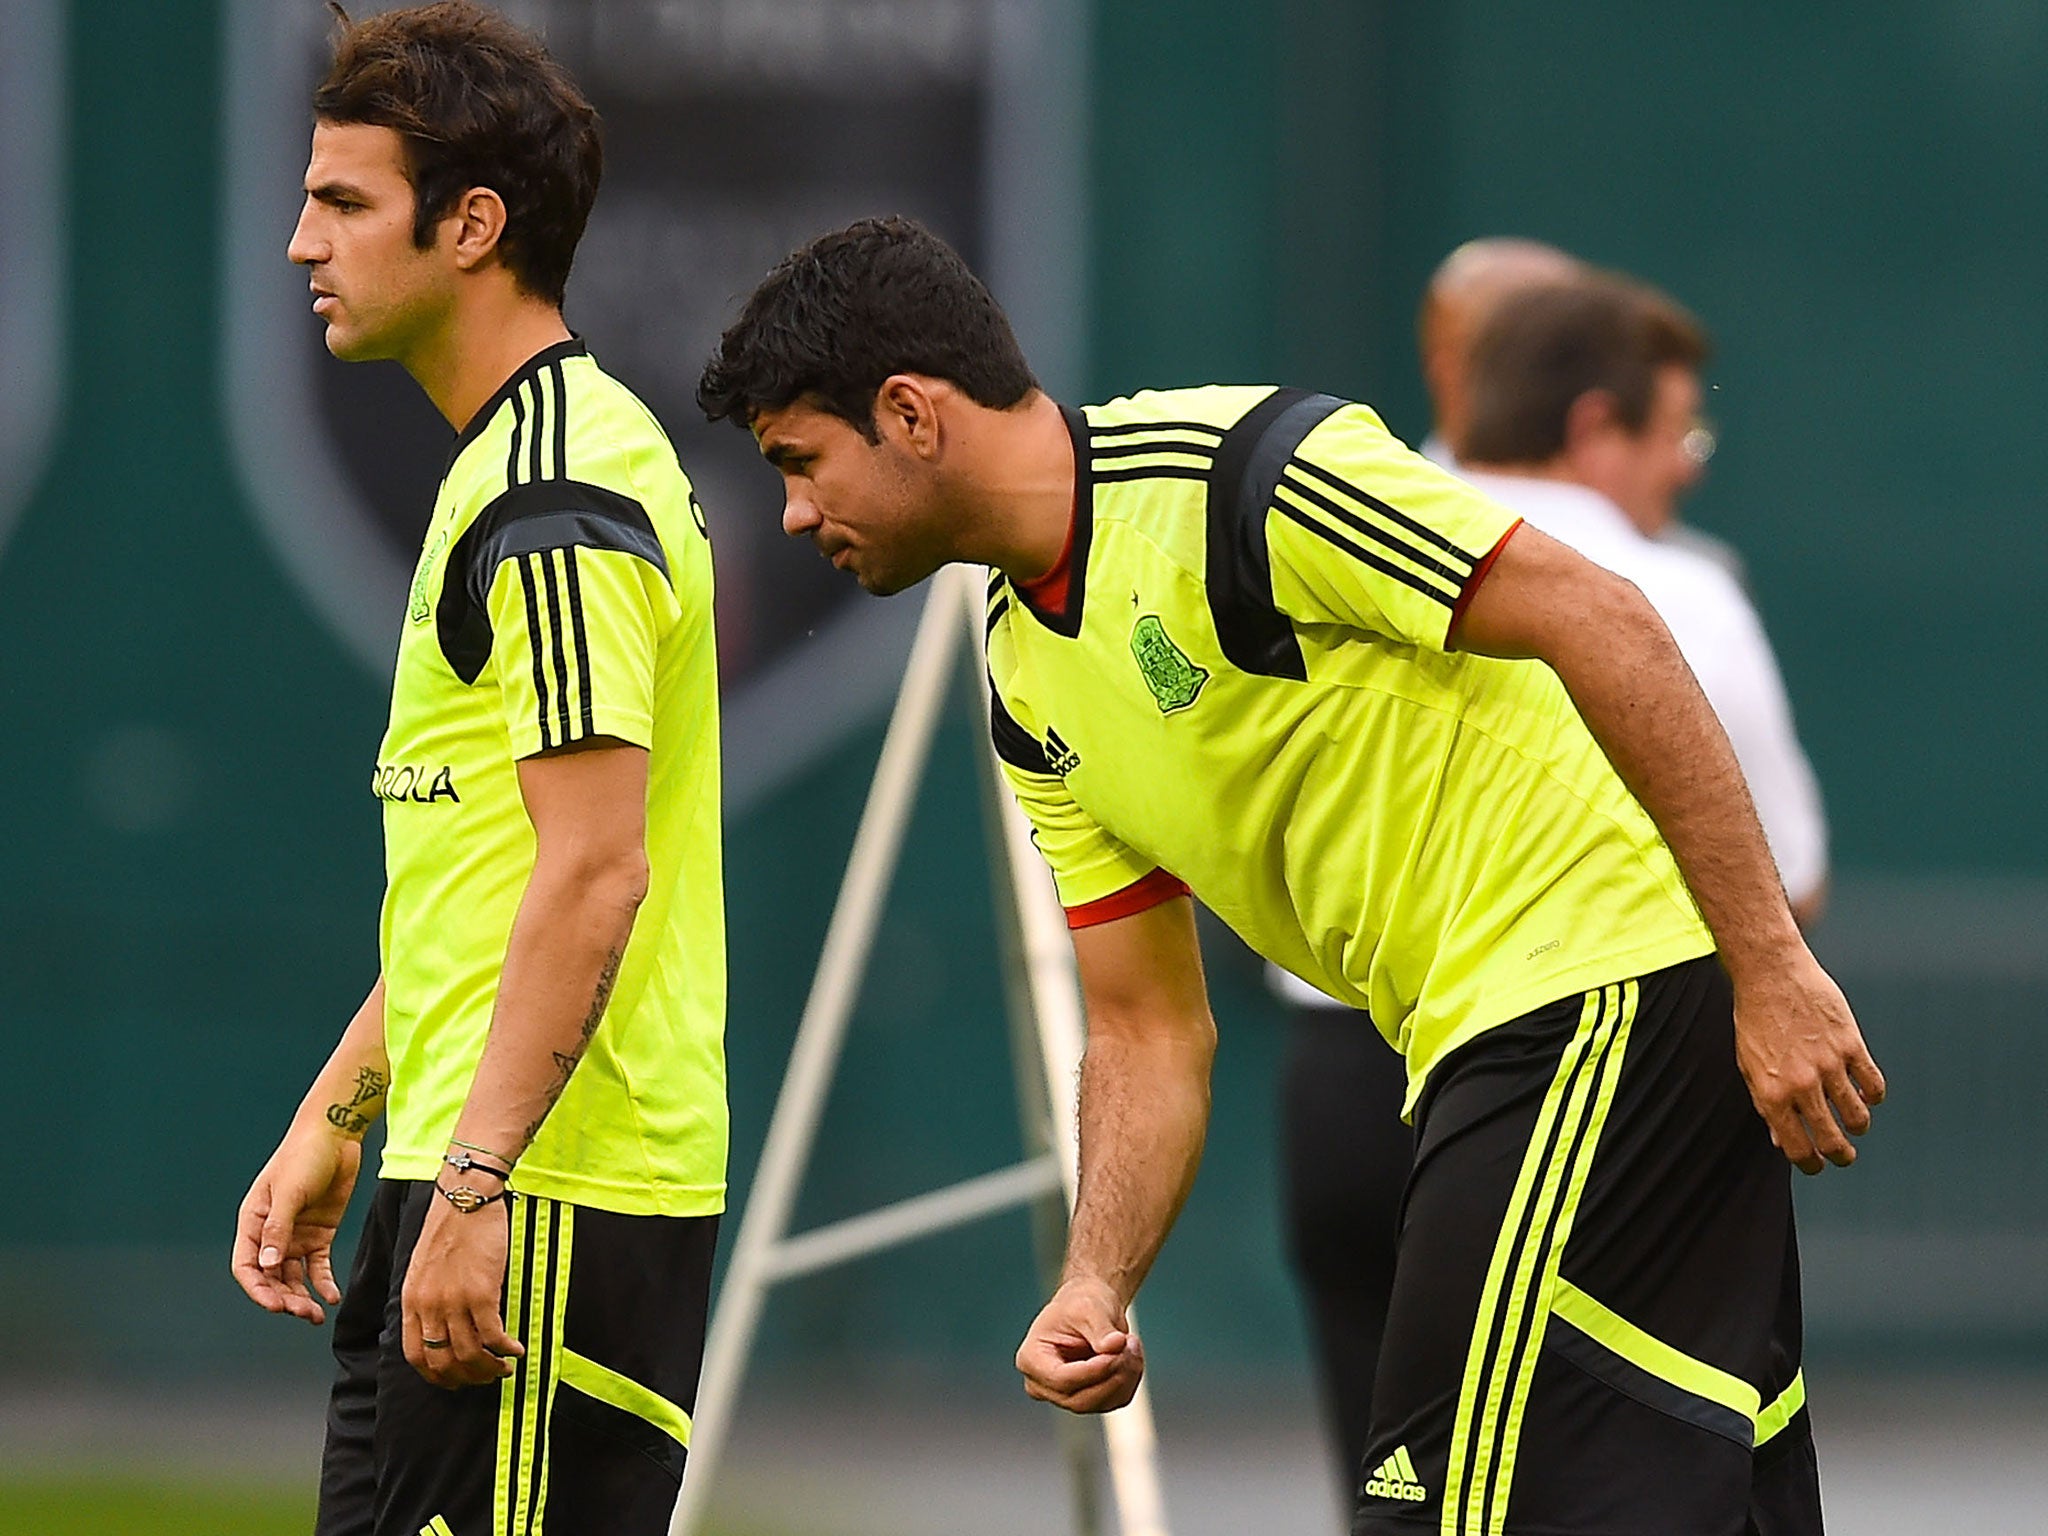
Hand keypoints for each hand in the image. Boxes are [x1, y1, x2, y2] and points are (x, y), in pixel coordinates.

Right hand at [231, 1127, 360, 1324]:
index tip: (275, 1306)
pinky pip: (318, 1266)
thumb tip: (267, 1264)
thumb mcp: (289, 1192)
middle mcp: (271, 1234)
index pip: (247, 1266)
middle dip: (284, 1298)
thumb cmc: (305, 1156)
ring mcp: (296, 1236)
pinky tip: (332, 1297)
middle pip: (271, 1277)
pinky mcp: (320, 1234)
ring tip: (316, 1314)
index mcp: (253, 1223)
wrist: (337, 1135)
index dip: (258, 1289)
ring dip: (302, 1297)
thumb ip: (279, 1228)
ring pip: (294, 1277)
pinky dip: (323, 1283)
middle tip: (302, 1314)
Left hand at [402, 1191, 523, 1388]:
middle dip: (466, 1377)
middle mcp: (429, 1306)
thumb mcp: (423, 1267)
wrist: (465, 1197)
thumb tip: (443, 1327)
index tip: (454, 1380)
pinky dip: (505, 1349)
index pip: (416, 1355)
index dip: (436, 1376)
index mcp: (411, 1300)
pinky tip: (516, 1349)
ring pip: (469, 1354)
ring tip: (504, 1368)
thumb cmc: (449, 1226)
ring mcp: (454, 1300)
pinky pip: (493, 1335)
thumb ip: (427, 1298)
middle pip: (443, 1361)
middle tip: (485, 1377)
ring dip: (489, 1368)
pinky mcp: (482, 1292)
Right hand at [1015, 1276, 1144, 1413]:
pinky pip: (1115, 1401)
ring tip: (1132, 1343)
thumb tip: (1115, 1344)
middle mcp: (1043, 1385)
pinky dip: (1130, 1380)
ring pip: (1101, 1403)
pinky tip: (1130, 1355)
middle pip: (1080, 1399)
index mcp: (1031, 1360)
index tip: (1116, 1350)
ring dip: (1126, 1376)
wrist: (1090, 1308)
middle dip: (1112, 1374)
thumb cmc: (1081, 1303)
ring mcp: (1064, 1396)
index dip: (1092, 1371)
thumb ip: (1100, 1328)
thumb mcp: (1088, 1308)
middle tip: (1129, 1343)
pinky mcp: (1088, 1399)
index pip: (1061, 1379)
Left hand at [1732, 950, 1885, 1174]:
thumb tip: (1782, 1141)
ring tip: (1855, 1124)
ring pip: (1858, 1117)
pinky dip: (1873, 1096)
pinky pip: (1873, 1085)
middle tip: (1844, 1155)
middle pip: (1832, 1140)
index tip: (1818, 1166)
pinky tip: (1866, 1096)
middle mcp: (1801, 1085)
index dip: (1811, 1165)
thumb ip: (1766, 1105)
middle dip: (1840, 1155)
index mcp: (1770, 1094)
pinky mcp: (1851, 1045)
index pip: (1798, 1149)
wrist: (1770, 974)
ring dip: (1858, 1126)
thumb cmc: (1755, 1018)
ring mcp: (1828, 1065)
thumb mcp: (1749, 1065)